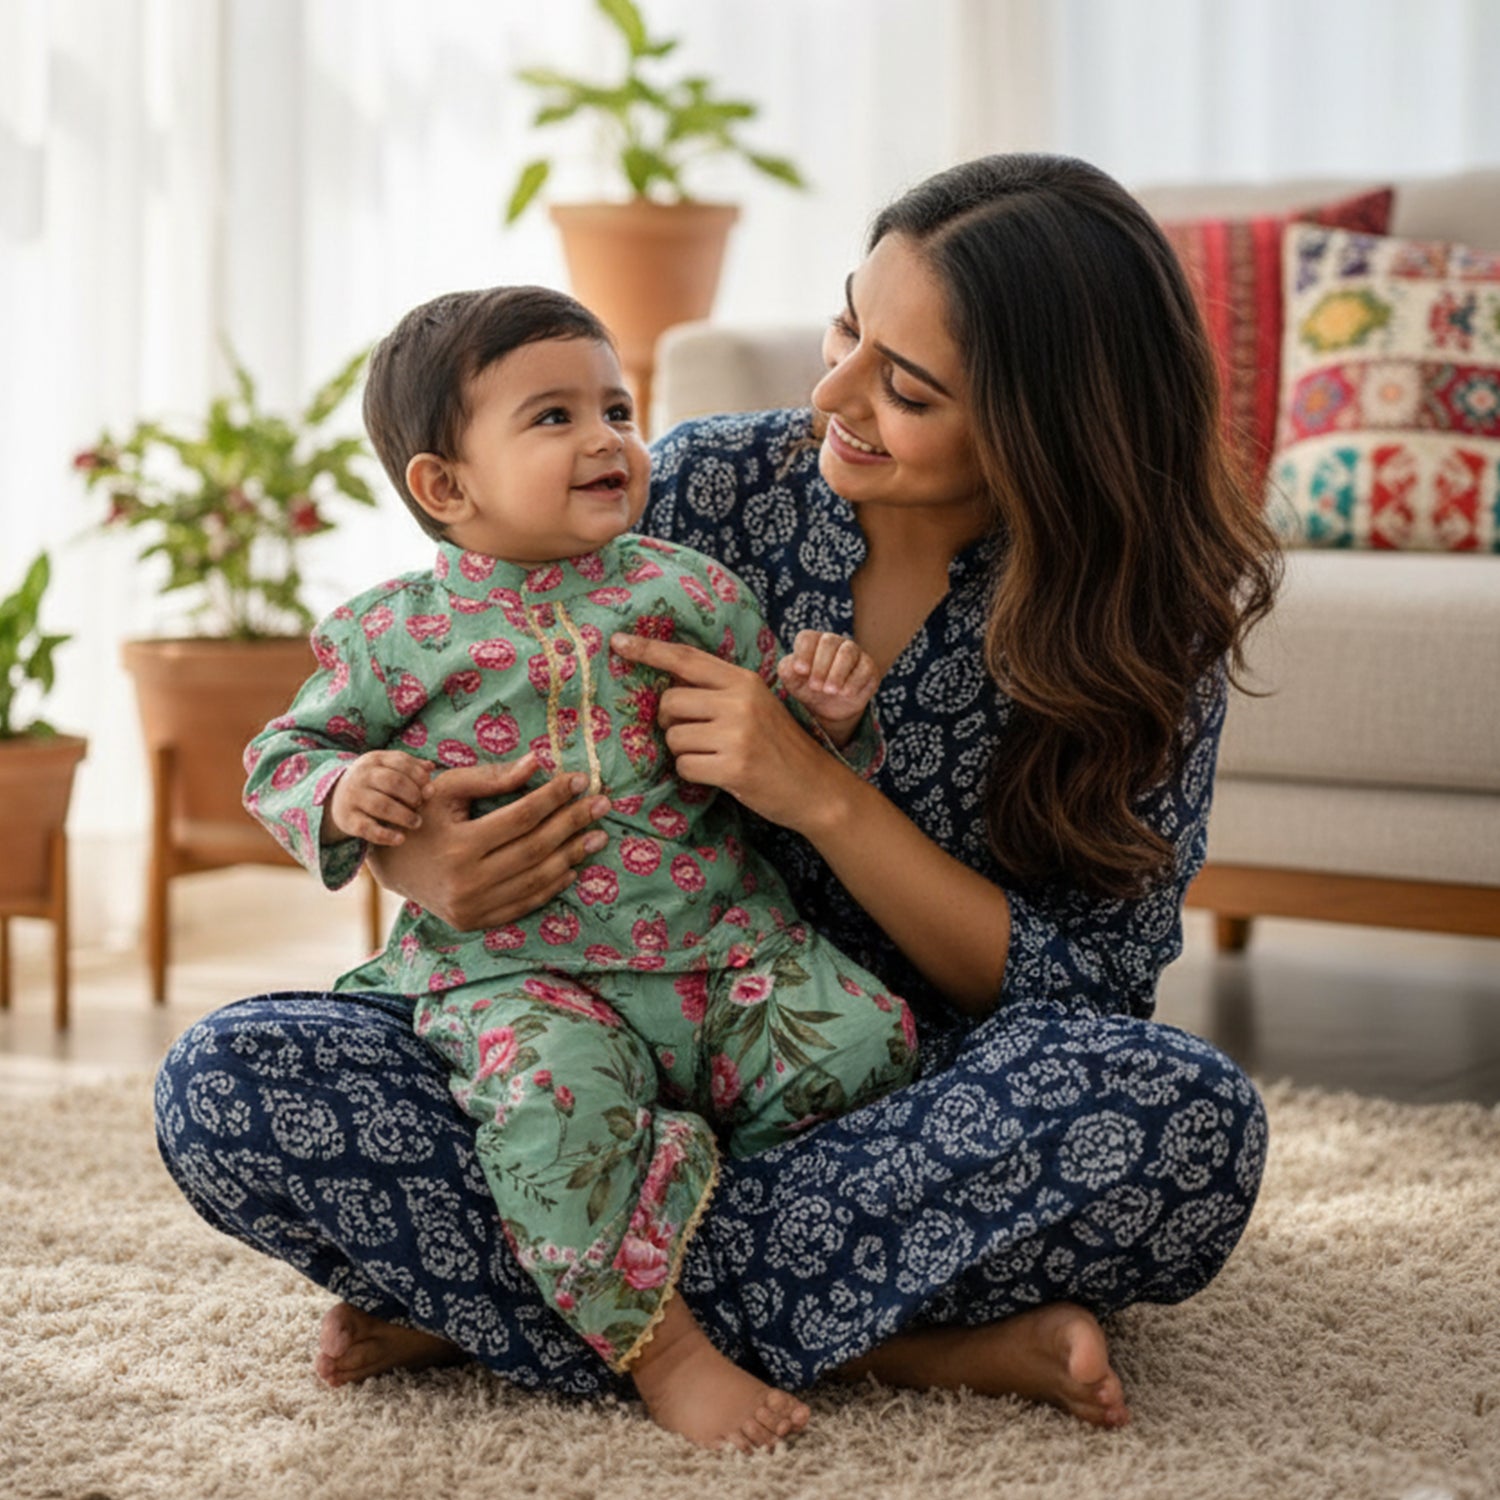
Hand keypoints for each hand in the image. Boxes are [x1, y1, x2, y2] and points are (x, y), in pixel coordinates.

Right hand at [325, 751, 432, 845]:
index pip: (401, 762)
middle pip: (393, 782)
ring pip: (382, 806)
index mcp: (375, 759)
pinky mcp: (347, 819)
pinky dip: (386, 835)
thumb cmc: (374, 782)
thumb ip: (411, 769)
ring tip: (416, 822)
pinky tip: (401, 839)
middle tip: (421, 805)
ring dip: (404, 816)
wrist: (337, 796)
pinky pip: (368, 828)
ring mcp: (353, 797)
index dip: (419, 776)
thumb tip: (430, 768)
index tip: (430, 790)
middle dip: (413, 795)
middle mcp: (361, 776)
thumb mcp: (388, 769)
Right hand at [365, 752, 611, 930]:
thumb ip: (491, 778)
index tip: (580, 780)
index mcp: (458, 845)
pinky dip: (551, 886)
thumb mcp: (447, 789)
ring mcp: (471, 906)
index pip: (521, 817)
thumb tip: (536, 764)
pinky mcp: (475, 921)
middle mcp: (466, 881)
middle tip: (601, 805)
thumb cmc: (422, 817)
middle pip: (535, 849)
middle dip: (573, 823)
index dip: (554, 798)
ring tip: (597, 835)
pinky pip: (524, 904)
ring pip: (535, 879)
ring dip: (572, 856)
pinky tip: (572, 866)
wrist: (391, 865)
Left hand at [610, 632, 851, 831]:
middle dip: (671, 723)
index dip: (649, 650)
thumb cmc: (780, 746)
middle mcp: (740, 701)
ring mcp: (737, 734)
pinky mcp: (733, 767)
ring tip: (714, 756)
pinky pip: (684, 767)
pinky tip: (718, 774)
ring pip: (673, 738)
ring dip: (684, 752)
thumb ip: (718, 692)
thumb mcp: (756, 705)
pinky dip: (693, 774)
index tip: (618, 643)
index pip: (687, 659)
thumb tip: (667, 688)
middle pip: (669, 703)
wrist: (816, 786)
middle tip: (695, 735)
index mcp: (744, 681)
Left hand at [775, 630, 876, 746]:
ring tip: (830, 691)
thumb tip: (792, 665)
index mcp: (812, 642)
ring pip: (847, 653)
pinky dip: (855, 681)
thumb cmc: (807, 688)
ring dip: (837, 673)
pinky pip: (864, 668)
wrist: (828, 707)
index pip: (807, 638)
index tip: (800, 671)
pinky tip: (846, 693)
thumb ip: (787, 670)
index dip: (803, 653)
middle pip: (828, 643)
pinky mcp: (868, 666)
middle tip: (815, 687)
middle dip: (820, 666)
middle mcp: (833, 642)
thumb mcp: (793, 681)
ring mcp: (853, 652)